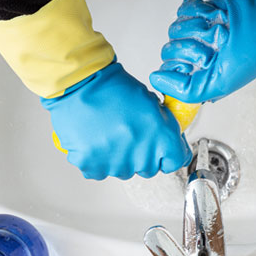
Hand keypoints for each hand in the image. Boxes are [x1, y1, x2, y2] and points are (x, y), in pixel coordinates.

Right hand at [41, 62, 191, 179]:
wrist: (79, 84)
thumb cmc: (111, 88)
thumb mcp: (150, 101)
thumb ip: (162, 124)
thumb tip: (164, 136)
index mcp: (161, 136)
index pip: (176, 160)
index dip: (169, 154)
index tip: (164, 151)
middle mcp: (142, 154)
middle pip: (149, 168)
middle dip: (143, 154)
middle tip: (129, 134)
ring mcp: (117, 164)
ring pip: (124, 170)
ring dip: (119, 157)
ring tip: (108, 134)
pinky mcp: (94, 166)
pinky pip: (100, 171)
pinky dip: (98, 160)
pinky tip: (94, 140)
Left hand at [150, 0, 255, 103]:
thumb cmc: (249, 56)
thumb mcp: (217, 84)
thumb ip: (184, 90)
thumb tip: (155, 79)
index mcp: (194, 74)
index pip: (168, 71)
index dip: (181, 66)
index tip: (202, 64)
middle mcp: (191, 54)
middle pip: (169, 49)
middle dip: (195, 47)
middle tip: (216, 47)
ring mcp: (193, 32)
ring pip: (175, 29)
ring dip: (200, 29)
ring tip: (221, 32)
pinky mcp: (197, 11)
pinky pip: (183, 9)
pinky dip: (200, 12)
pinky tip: (217, 17)